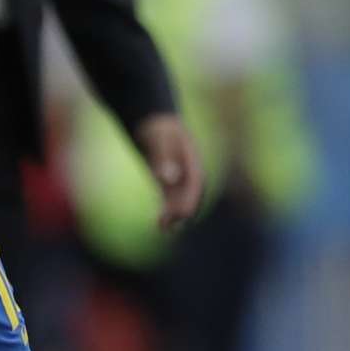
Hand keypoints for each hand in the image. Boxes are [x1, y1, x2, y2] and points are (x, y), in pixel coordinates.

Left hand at [134, 113, 204, 231]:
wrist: (153, 122)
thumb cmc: (157, 128)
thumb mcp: (159, 139)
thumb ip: (163, 158)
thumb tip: (168, 180)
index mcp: (192, 160)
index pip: (196, 183)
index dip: (191, 199)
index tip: (184, 214)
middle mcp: (189, 171)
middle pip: (190, 195)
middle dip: (183, 210)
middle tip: (172, 225)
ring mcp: (179, 176)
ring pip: (180, 200)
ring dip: (174, 214)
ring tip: (163, 228)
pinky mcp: (168, 181)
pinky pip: (169, 198)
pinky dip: (166, 210)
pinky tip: (160, 224)